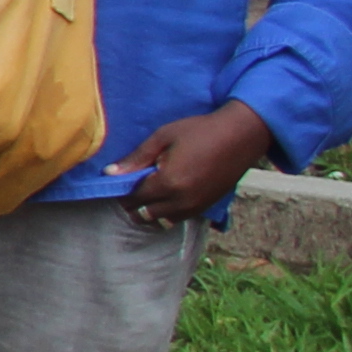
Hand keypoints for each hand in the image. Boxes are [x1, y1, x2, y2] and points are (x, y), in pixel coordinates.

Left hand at [114, 103, 273, 227]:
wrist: (241, 135)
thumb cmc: (200, 131)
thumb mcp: (163, 137)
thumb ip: (137, 158)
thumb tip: (110, 173)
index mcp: (168, 183)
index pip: (135, 198)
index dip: (123, 192)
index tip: (119, 183)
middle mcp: (182, 201)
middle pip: (146, 214)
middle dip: (134, 204)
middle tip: (132, 189)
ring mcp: (196, 206)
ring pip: (162, 221)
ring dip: (151, 211)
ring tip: (149, 193)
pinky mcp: (207, 206)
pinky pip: (179, 218)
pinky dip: (168, 213)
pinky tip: (167, 197)